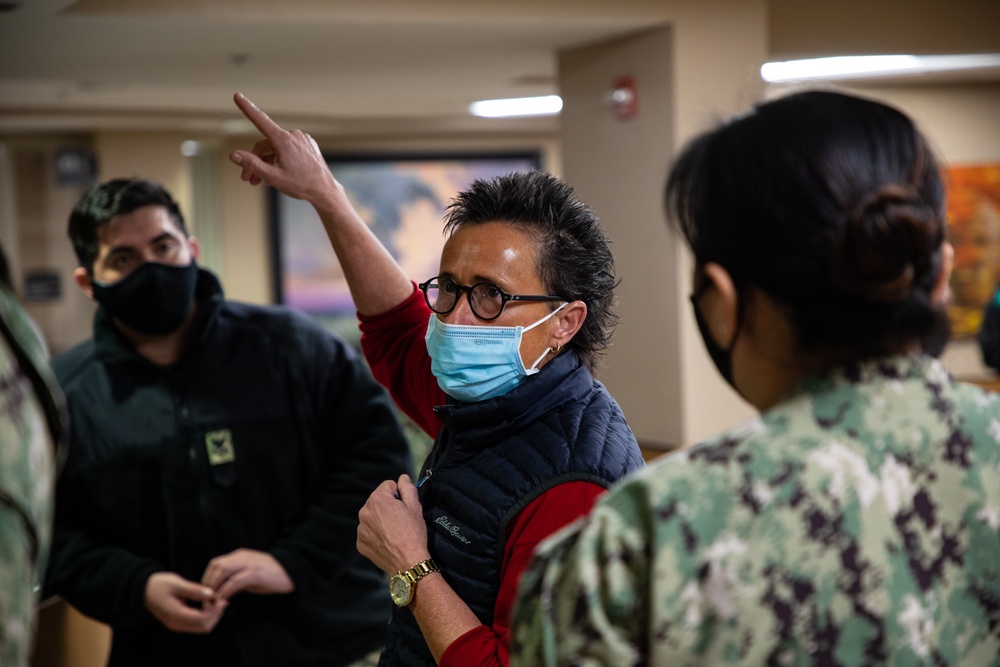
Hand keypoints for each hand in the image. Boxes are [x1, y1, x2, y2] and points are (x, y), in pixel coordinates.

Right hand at [144, 571, 226, 633]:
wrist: (143, 591)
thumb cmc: (158, 585)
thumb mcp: (176, 583)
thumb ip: (194, 590)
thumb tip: (212, 594)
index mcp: (176, 614)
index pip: (202, 620)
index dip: (215, 611)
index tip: (221, 599)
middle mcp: (177, 624)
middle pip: (203, 627)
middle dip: (216, 615)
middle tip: (222, 600)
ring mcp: (177, 625)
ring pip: (201, 628)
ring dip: (212, 617)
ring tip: (216, 601)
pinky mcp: (178, 623)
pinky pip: (195, 625)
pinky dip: (205, 617)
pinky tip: (208, 604)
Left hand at [201, 548, 294, 600]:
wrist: (292, 572)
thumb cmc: (272, 576)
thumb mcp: (251, 574)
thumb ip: (236, 578)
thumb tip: (221, 590)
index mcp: (240, 555)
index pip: (216, 563)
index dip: (207, 578)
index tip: (205, 593)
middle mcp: (242, 557)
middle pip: (216, 565)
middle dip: (208, 583)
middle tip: (205, 599)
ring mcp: (249, 564)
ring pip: (222, 570)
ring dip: (214, 587)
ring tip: (212, 600)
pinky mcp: (255, 573)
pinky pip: (235, 581)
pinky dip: (226, 590)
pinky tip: (223, 599)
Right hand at [229, 92, 341, 208]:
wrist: (325, 191)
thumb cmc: (301, 185)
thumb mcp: (272, 176)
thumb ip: (251, 164)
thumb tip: (233, 155)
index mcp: (284, 140)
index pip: (260, 120)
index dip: (247, 108)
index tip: (237, 96)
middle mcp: (293, 135)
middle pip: (265, 145)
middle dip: (254, 161)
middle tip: (247, 178)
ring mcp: (302, 139)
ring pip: (275, 148)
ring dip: (266, 163)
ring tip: (260, 180)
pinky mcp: (307, 145)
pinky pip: (287, 149)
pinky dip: (278, 159)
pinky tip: (276, 173)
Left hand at [357, 474, 429, 573]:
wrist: (408, 562)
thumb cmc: (413, 533)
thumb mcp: (415, 506)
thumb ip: (407, 487)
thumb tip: (402, 478)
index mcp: (377, 499)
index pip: (388, 485)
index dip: (399, 494)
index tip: (405, 506)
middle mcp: (364, 512)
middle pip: (378, 500)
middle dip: (388, 506)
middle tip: (401, 520)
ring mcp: (361, 529)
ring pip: (372, 516)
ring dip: (381, 520)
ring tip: (394, 532)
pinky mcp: (361, 543)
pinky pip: (368, 532)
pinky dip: (376, 534)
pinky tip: (387, 541)